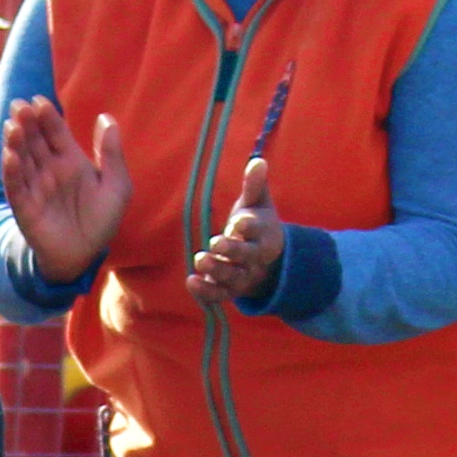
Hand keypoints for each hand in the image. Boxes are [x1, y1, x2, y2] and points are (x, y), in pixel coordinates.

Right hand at [0, 95, 133, 286]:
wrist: (85, 255)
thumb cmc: (102, 220)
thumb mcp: (117, 186)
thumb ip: (112, 154)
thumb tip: (106, 117)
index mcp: (70, 160)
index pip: (55, 132)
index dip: (47, 117)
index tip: (40, 101)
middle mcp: (49, 170)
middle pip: (35, 141)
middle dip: (27, 123)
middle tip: (20, 106)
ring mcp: (35, 187)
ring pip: (22, 160)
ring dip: (15, 143)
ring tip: (12, 127)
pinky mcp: (24, 207)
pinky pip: (16, 187)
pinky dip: (12, 172)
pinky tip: (10, 157)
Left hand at [183, 156, 287, 312]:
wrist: (266, 261)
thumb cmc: (257, 225)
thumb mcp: (257, 204)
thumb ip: (254, 185)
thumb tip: (257, 161)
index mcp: (265, 235)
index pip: (258, 230)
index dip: (248, 226)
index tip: (238, 222)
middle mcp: (255, 258)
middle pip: (246, 256)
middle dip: (232, 250)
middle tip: (214, 242)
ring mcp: (242, 276)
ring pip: (231, 277)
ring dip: (216, 271)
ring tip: (199, 260)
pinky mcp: (229, 290)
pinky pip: (219, 295)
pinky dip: (206, 292)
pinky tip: (191, 281)